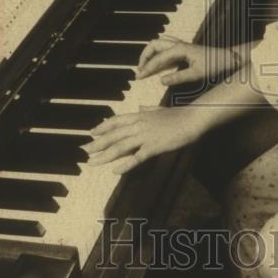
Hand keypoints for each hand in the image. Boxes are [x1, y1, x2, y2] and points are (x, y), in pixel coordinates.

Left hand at [84, 106, 207, 173]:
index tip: (92, 133)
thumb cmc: (179, 115)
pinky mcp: (154, 147)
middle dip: (98, 143)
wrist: (192, 119)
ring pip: (120, 146)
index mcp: (140, 115)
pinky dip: (125, 164)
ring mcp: (145, 136)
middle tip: (85, 150)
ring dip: (105, 155)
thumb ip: (149, 109)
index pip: (116, 121)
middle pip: (114, 135)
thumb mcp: (160, 110)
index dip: (103, 127)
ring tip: (92, 162)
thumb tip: (141, 106)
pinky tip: (115, 171)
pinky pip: (136, 157)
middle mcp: (139, 124)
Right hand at [136, 36, 240, 84]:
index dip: (146, 68)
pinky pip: (165, 46)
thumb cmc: (215, 65)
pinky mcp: (184, 48)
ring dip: (150, 52)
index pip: (157, 58)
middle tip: (140, 70)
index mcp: (179, 49)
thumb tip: (161, 81)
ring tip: (145, 66)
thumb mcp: (197, 74)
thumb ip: (178, 77)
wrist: (228, 58)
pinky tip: (158, 62)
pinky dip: (157, 52)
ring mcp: (181, 45)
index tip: (139, 77)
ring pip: (159, 43)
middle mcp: (178, 44)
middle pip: (154, 45)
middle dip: (144, 56)